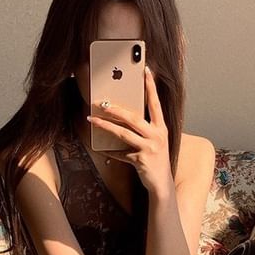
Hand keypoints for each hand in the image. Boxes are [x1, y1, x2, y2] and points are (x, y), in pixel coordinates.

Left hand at [86, 65, 172, 195]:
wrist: (162, 184)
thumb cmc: (156, 160)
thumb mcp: (155, 141)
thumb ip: (145, 129)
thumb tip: (125, 116)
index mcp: (161, 128)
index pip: (155, 103)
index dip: (150, 86)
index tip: (145, 70)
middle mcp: (157, 136)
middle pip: (134, 118)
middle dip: (116, 109)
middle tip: (102, 102)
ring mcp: (149, 148)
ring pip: (124, 133)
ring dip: (106, 126)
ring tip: (92, 120)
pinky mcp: (141, 161)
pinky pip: (121, 154)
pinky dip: (109, 152)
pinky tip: (100, 149)